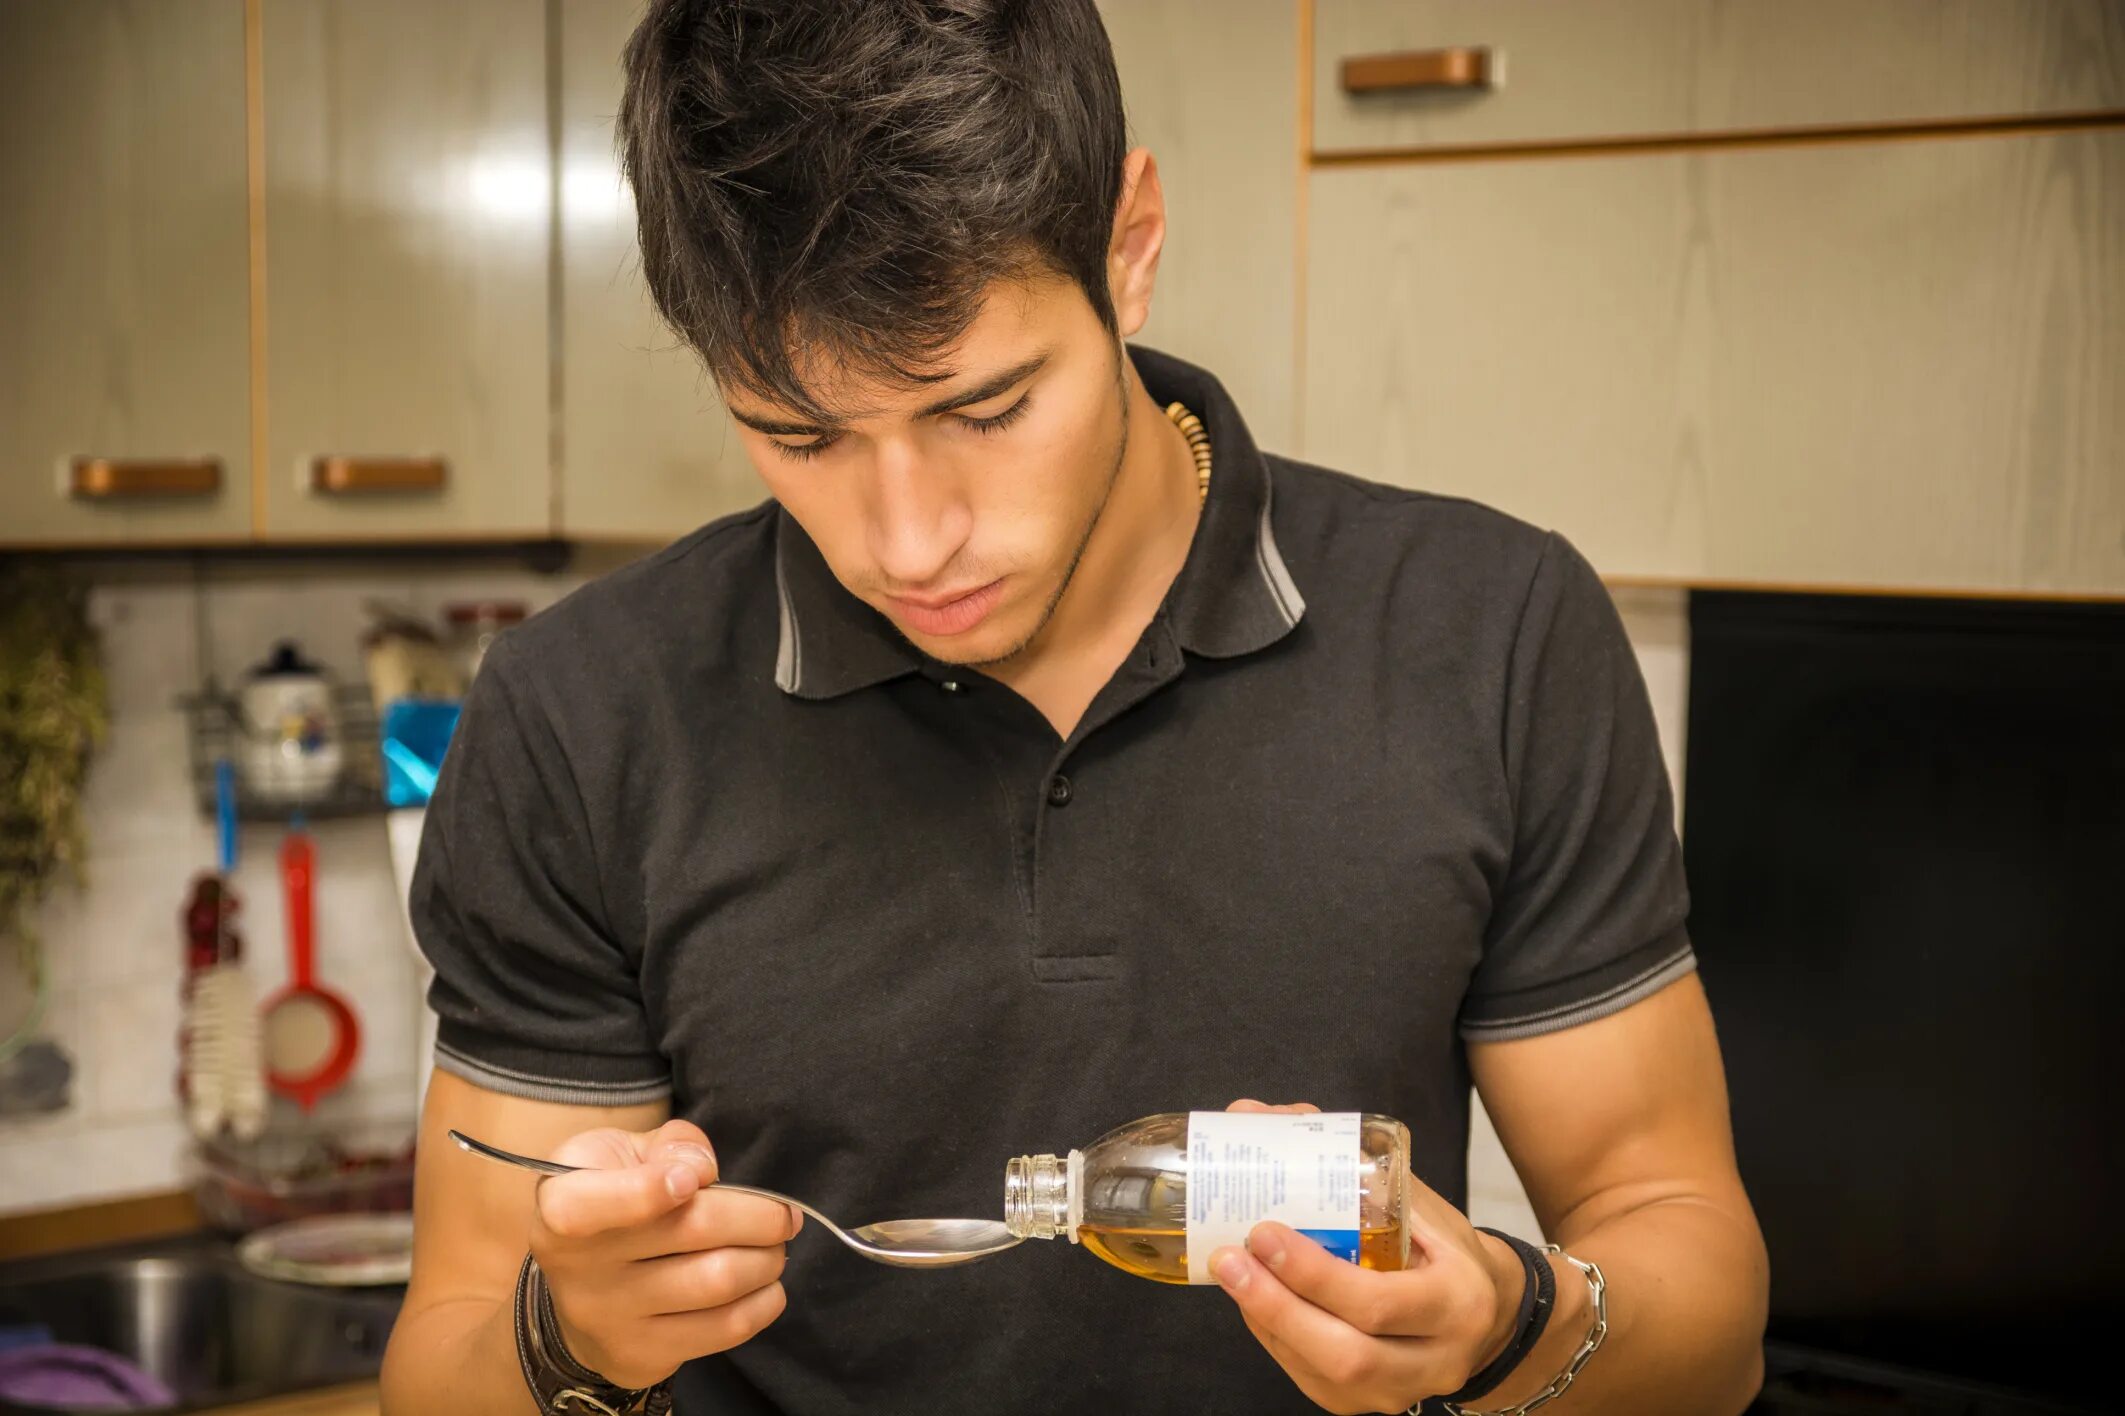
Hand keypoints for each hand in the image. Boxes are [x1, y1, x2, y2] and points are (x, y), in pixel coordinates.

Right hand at [528, 1119, 803, 1388]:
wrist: (581, 1288)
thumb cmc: (612, 1198)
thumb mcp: (619, 1152)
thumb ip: (667, 1145)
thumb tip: (701, 1168)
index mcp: (563, 1205)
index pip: (588, 1207)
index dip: (646, 1190)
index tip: (694, 1178)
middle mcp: (579, 1268)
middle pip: (692, 1231)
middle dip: (759, 1216)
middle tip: (783, 1214)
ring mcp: (610, 1318)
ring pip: (718, 1281)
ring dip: (768, 1259)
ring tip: (775, 1247)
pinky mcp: (642, 1354)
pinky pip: (724, 1329)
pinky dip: (764, 1302)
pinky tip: (766, 1283)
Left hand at [1212, 1101, 1522, 1414]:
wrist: (1488, 1314)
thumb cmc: (1445, 1249)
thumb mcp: (1422, 1204)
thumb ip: (1353, 1168)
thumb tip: (1263, 1119)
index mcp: (1458, 1302)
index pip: (1378, 1302)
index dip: (1313, 1274)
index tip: (1264, 1232)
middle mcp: (1437, 1360)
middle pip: (1347, 1355)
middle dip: (1277, 1306)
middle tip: (1231, 1259)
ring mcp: (1402, 1393)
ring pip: (1325, 1377)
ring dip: (1268, 1323)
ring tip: (1231, 1275)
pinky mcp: (1369, 1406)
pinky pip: (1313, 1381)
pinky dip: (1275, 1339)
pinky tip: (1253, 1301)